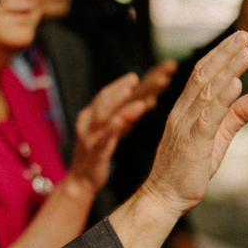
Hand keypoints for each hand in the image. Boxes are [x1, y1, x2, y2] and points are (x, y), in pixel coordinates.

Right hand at [69, 74, 154, 192]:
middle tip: (162, 70)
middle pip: (113, 94)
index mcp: (98, 111)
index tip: (166, 67)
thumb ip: (130, 114)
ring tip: (139, 85)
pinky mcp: (94, 150)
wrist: (81, 180)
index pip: (121, 89)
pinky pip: (105, 135)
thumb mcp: (117, 130)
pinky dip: (118, 123)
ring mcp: (91, 133)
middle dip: (137, 81)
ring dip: (121, 97)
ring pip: (106, 111)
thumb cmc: (100, 153)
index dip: (144, 78)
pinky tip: (131, 115)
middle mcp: (92, 118)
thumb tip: (149, 99)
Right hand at [109, 31, 247, 247]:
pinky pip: (208, 117)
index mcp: (185, 110)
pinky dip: (222, 99)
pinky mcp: (193, 143)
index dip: (220, 55)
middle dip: (225, 54)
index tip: (239, 40)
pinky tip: (236, 84)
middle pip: (203, 76)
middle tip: (245, 36)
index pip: (201, 75)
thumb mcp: (218, 137)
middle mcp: (182, 113)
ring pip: (206, 92)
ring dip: (227, 70)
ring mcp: (185, 127)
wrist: (165, 196)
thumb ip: (237, 114)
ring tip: (246, 53)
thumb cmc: (189, 168)